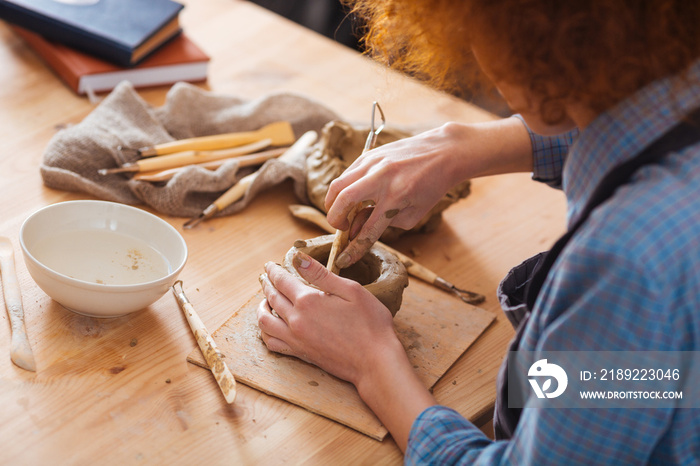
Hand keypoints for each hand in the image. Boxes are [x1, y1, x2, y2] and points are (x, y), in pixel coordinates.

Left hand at [257, 251, 403, 385]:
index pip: (282, 281)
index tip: (269, 265)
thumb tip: (298, 258)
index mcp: (308, 301)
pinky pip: (272, 342)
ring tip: (265, 300)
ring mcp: (296, 339)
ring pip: (265, 321)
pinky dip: (266, 332)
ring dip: (262, 307)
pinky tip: (271, 326)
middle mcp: (296, 320)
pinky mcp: (301, 353)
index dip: (274, 271)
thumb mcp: (351, 290)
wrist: (375, 362)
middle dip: (267, 284)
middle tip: (266, 276)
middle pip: (272, 298)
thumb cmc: (370, 323)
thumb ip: (322, 274)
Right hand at [325, 123, 467, 267]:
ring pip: (337, 185)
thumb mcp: (414, 213)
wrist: (442, 152)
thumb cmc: (430, 186)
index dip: (353, 249)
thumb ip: (384, 224)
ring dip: (332, 204)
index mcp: (396, 197)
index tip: (343, 260)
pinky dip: (342, 189)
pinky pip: (345, 175)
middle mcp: (381, 178)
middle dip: (334, 220)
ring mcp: (372, 163)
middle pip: (343, 201)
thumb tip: (356, 229)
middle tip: (341, 228)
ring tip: (341, 213)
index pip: (368, 230)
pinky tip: (351, 197)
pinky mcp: (368, 155)